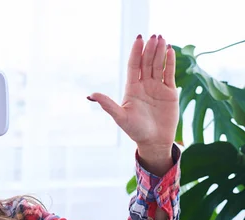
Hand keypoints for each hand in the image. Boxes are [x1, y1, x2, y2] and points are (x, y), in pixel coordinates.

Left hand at [88, 34, 178, 149]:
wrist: (154, 141)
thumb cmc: (135, 131)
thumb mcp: (120, 117)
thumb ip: (107, 104)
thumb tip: (90, 95)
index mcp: (131, 89)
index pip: (133, 66)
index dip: (135, 52)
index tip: (138, 38)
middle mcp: (144, 85)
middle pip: (146, 63)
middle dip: (149, 49)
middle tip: (154, 36)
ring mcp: (157, 87)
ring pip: (158, 65)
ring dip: (159, 52)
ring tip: (162, 38)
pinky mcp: (169, 92)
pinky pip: (169, 73)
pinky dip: (170, 62)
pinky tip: (170, 50)